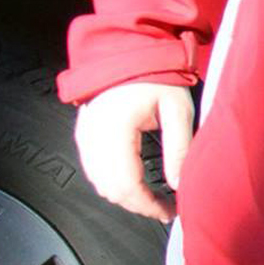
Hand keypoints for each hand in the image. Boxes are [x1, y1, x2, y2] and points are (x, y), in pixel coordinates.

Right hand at [73, 81, 194, 223]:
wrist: (128, 52)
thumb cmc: (157, 75)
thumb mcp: (177, 109)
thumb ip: (179, 148)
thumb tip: (179, 184)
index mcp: (115, 130)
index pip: (126, 184)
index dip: (147, 205)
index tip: (168, 212)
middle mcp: (93, 137)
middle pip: (109, 189)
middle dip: (137, 203)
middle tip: (164, 207)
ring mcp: (85, 136)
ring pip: (99, 183)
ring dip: (125, 195)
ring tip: (153, 197)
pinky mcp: (84, 135)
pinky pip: (94, 169)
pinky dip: (113, 181)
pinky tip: (135, 182)